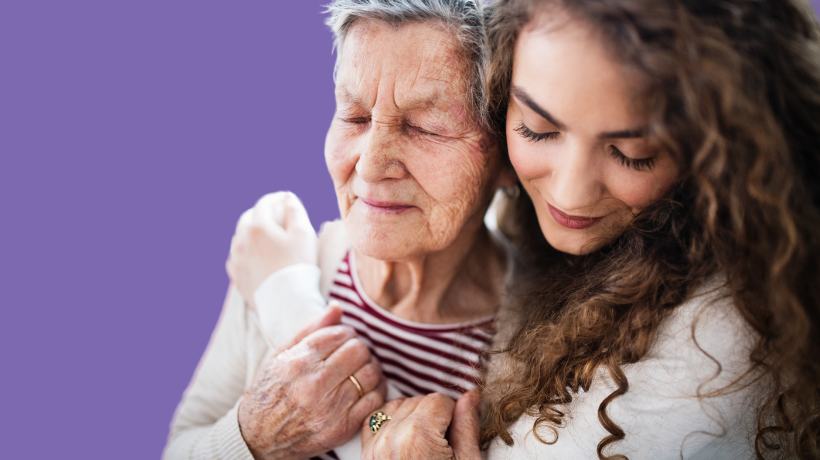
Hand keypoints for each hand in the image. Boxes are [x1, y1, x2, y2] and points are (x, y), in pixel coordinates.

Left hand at [226, 191, 317, 309]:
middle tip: (276, 216)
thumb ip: (295, 209)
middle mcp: (241, 240)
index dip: (276, 198)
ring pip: (241, 237)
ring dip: (252, 233)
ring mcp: (236, 258)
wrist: (288, 302)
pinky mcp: (236, 275)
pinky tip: (258, 256)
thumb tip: (287, 197)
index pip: (264, 203)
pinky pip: (238, 257)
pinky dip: (247, 252)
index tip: (286, 200)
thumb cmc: (299, 265)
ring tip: (268, 237)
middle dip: (262, 214)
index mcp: (257, 226)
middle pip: (248, 218)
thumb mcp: (304, 233)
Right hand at [239, 304, 386, 459]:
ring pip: (370, 374)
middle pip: (358, 351)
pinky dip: (376, 390)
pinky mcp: (341, 428)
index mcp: (297, 363)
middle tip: (354, 353)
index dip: (347, 333)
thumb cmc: (269, 391)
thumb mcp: (280, 355)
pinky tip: (367, 388)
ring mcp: (328, 409)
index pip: (339, 334)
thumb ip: (311, 329)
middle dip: (360, 348)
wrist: (258, 437)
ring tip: (362, 369)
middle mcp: (313, 385)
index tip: (345, 338)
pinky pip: (374, 401)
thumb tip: (337, 307)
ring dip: (371, 367)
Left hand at [360, 391, 481, 459]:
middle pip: (419, 400)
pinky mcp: (366, 453)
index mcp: (419, 436)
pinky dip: (390, 422)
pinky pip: (376, 419)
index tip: (454, 436)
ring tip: (424, 443)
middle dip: (433, 416)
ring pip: (397, 406)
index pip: (440, 400)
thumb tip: (472, 397)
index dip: (453, 416)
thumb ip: (468, 427)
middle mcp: (392, 437)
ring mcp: (376, 445)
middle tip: (442, 444)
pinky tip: (404, 438)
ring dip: (412, 416)